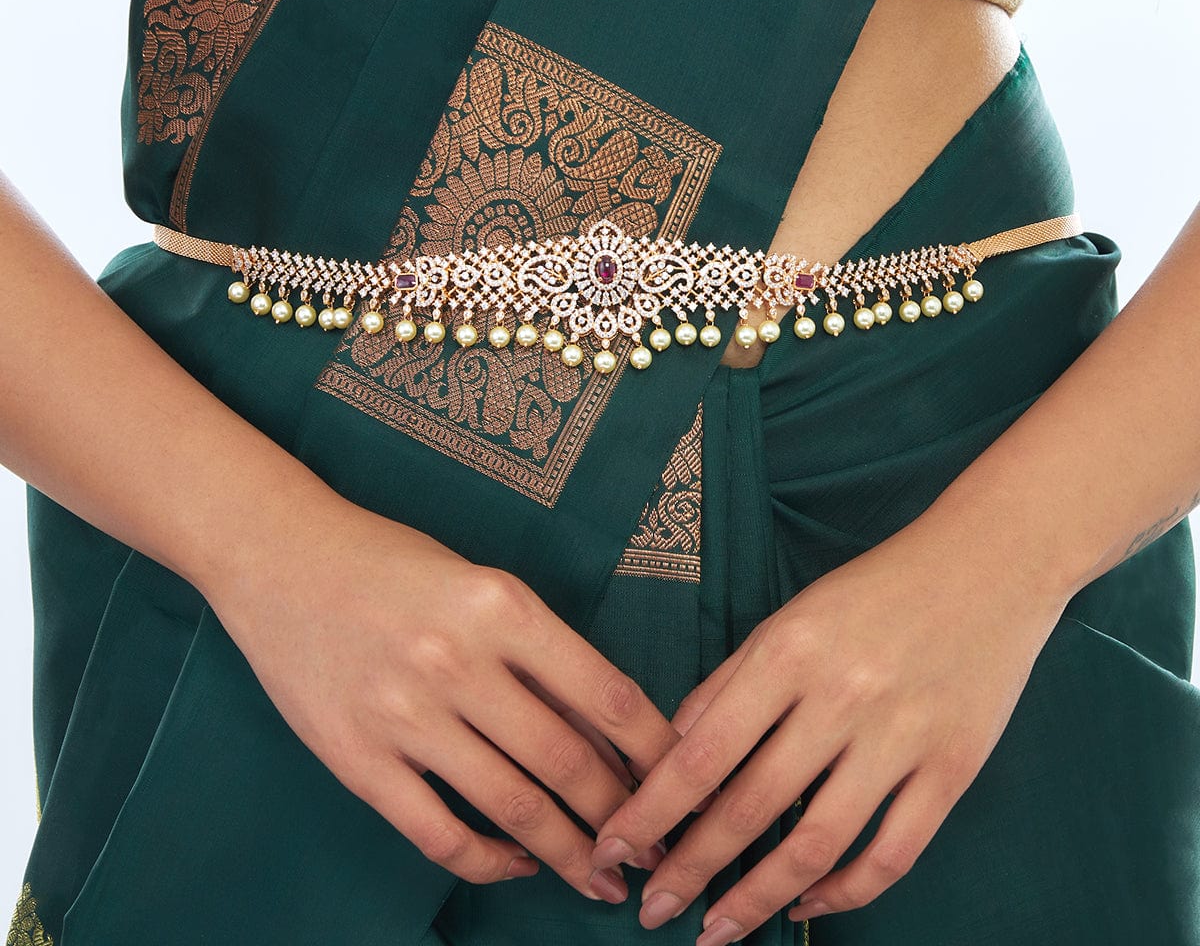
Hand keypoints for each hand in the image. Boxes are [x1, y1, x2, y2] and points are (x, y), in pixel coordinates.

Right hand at [204, 499, 679, 902]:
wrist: (280, 558)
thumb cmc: (392, 562)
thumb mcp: (481, 584)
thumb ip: (537, 653)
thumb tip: (604, 731)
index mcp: (502, 607)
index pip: (606, 694)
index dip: (656, 751)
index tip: (685, 783)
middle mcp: (459, 662)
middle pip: (566, 763)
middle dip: (624, 818)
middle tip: (654, 850)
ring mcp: (405, 716)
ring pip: (512, 808)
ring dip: (567, 853)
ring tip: (602, 879)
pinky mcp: (358, 761)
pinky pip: (439, 833)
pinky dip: (488, 862)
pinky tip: (516, 866)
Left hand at [589, 524, 1070, 941]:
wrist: (986, 566)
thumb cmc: (873, 590)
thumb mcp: (789, 617)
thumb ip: (731, 680)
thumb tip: (676, 747)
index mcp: (788, 651)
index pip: (702, 750)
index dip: (650, 810)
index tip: (612, 847)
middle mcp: (840, 697)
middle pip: (752, 806)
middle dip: (692, 868)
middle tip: (654, 910)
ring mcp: (901, 738)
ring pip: (817, 843)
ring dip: (758, 897)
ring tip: (717, 931)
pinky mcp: (953, 768)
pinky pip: (893, 853)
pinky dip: (845, 892)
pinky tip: (805, 904)